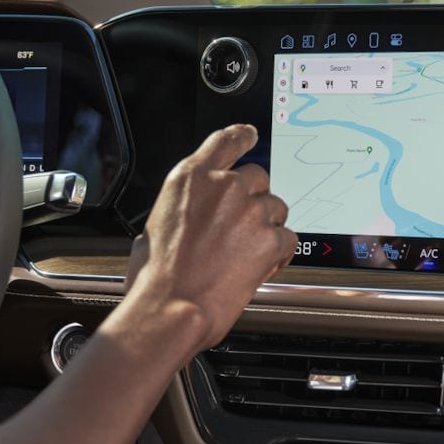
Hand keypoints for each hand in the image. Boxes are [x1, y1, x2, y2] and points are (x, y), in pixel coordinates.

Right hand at [125, 124, 296, 350]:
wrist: (171, 308)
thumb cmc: (156, 277)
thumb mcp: (155, 225)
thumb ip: (183, 207)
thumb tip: (191, 215)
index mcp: (191, 179)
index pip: (226, 141)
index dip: (243, 136)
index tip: (250, 135)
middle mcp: (224, 188)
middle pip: (258, 178)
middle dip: (254, 200)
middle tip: (240, 227)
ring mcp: (250, 212)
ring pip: (276, 209)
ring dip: (267, 227)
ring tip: (245, 254)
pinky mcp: (269, 240)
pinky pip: (288, 239)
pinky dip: (279, 253)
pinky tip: (261, 267)